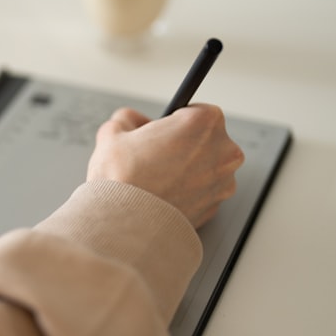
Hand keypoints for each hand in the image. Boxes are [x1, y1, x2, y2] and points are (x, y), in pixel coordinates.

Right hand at [87, 105, 244, 227]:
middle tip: (155, 155)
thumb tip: (130, 121)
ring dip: (189, 171)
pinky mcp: (215, 208)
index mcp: (203, 124)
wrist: (125, 224)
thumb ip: (128, 119)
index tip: (161, 130)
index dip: (175, 121)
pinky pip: (203, 193)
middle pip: (207, 140)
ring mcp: (222, 183)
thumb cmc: (123, 179)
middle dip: (185, 146)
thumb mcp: (113, 133)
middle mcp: (222, 152)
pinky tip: (163, 195)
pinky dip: (188, 193)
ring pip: (207, 169)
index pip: (197, 112)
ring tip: (156, 179)